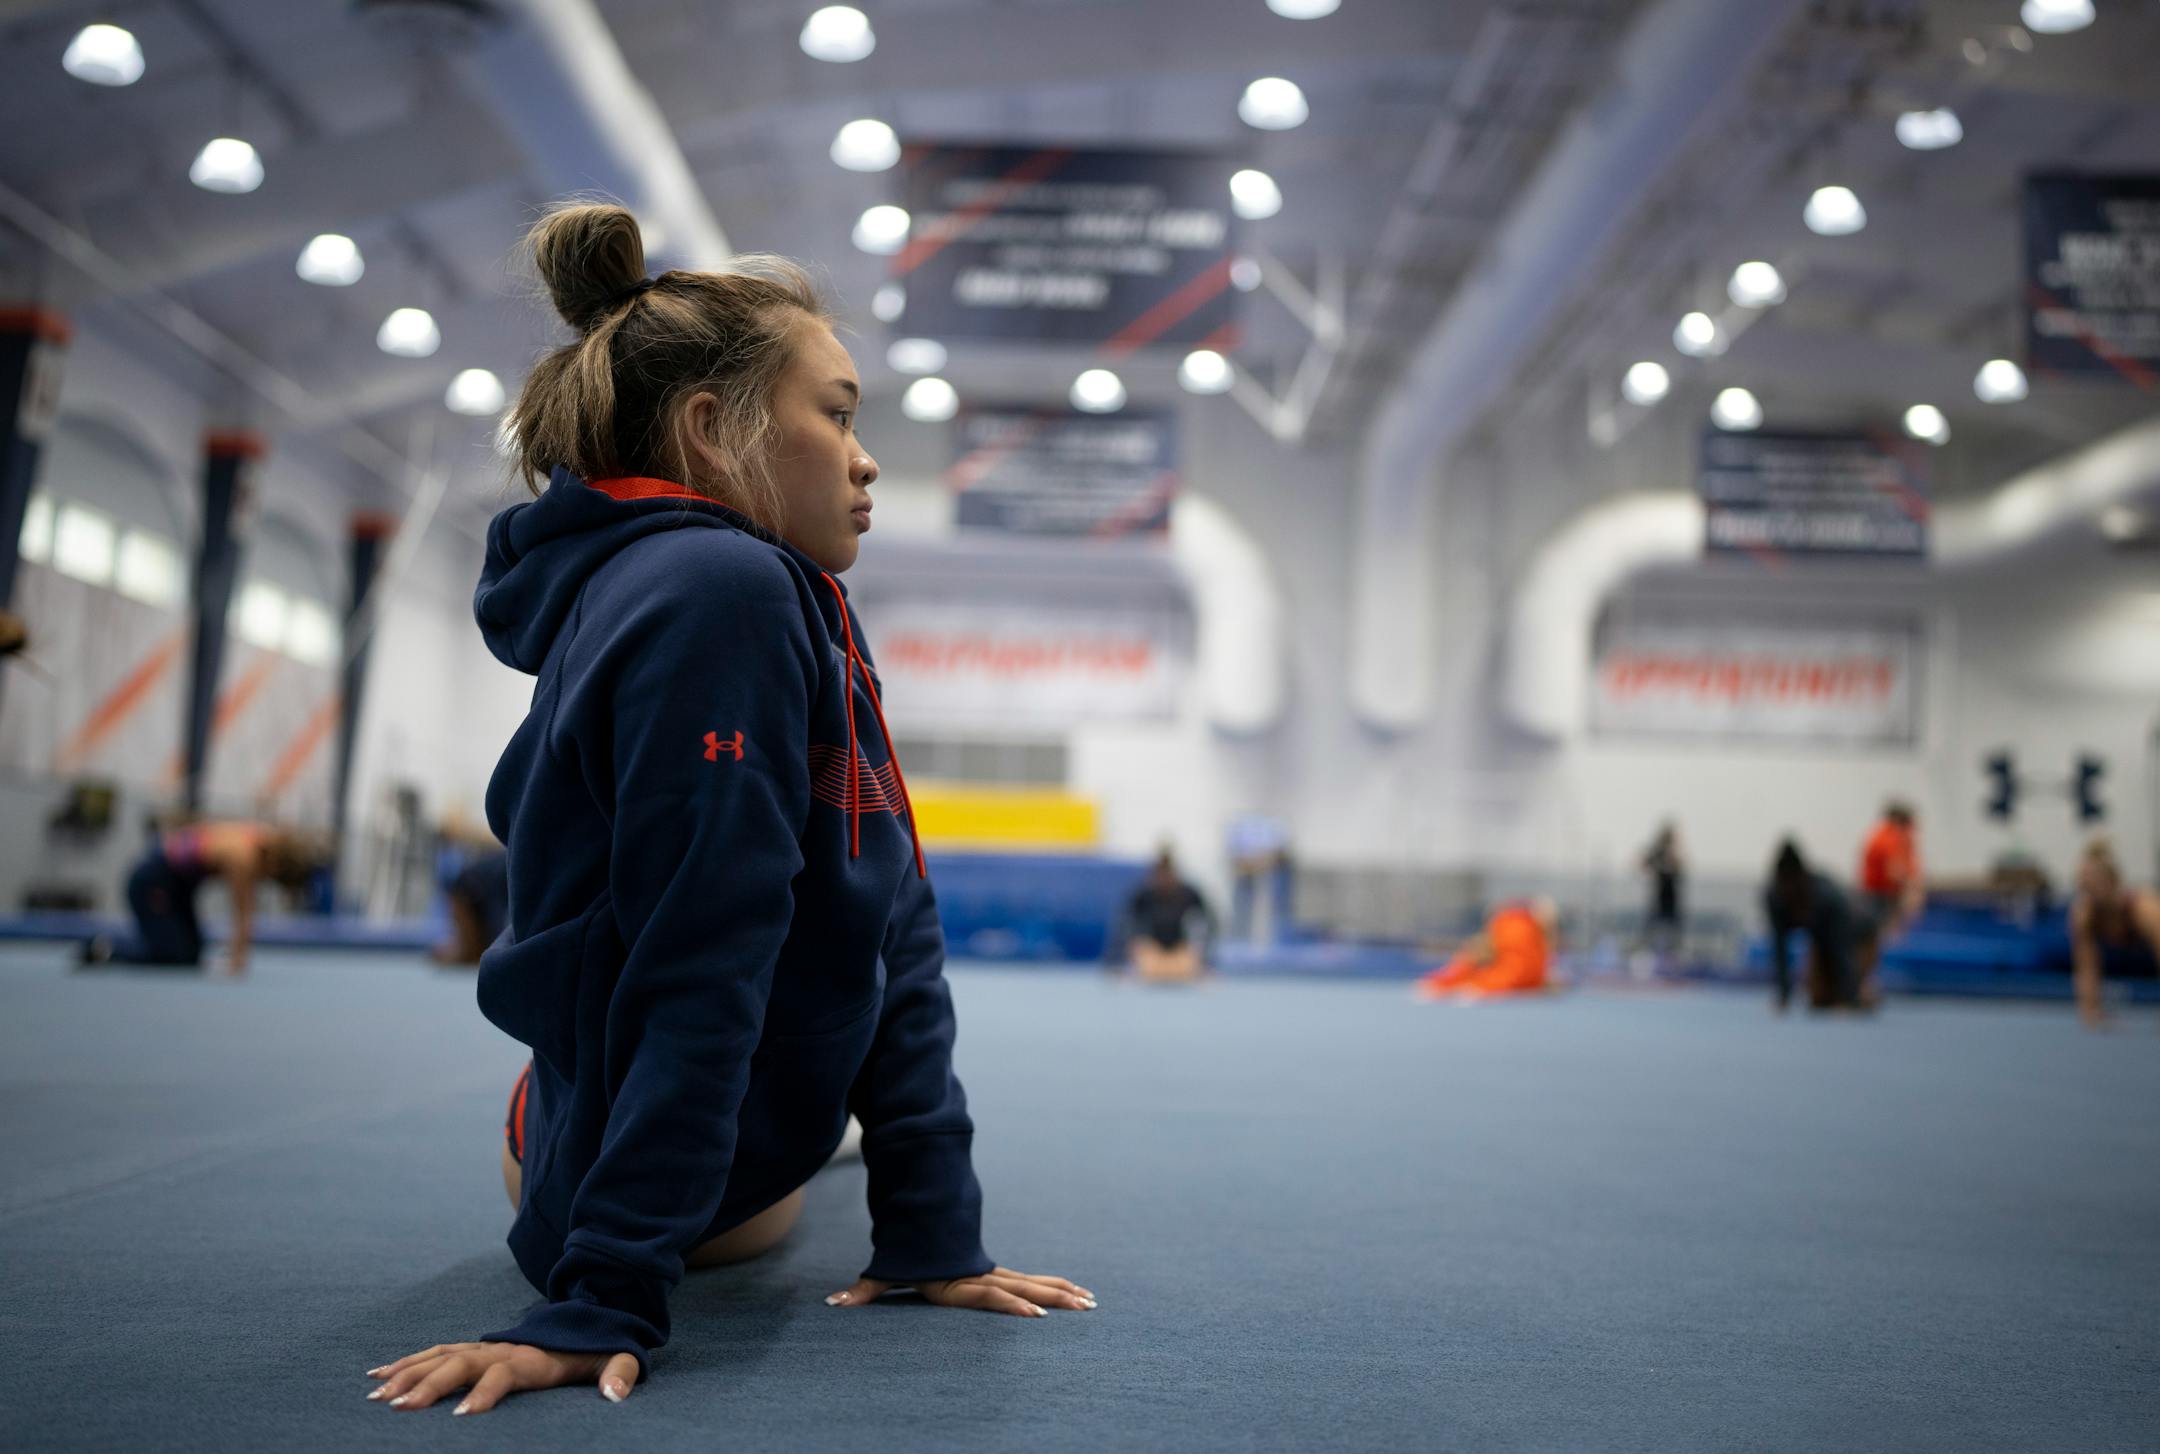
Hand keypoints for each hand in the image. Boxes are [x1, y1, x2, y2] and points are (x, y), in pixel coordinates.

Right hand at [365, 1341, 639, 1414]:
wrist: (589, 1320)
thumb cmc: (601, 1349)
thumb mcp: (621, 1358)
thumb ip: (621, 1374)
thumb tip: (616, 1395)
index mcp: (534, 1357)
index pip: (504, 1373)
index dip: (487, 1392)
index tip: (465, 1416)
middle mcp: (502, 1348)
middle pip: (460, 1362)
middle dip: (429, 1384)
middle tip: (399, 1408)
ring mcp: (485, 1346)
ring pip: (439, 1356)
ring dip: (407, 1373)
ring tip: (376, 1396)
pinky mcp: (474, 1348)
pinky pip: (434, 1352)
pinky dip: (405, 1362)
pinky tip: (377, 1375)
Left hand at [824, 1266, 1095, 1317]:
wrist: (920, 1214)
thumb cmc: (904, 1250)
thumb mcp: (887, 1269)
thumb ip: (865, 1289)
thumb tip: (834, 1304)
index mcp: (956, 1281)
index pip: (988, 1294)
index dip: (1011, 1304)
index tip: (1036, 1313)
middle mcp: (979, 1275)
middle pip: (1021, 1287)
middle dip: (1052, 1298)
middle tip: (1082, 1307)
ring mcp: (991, 1272)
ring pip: (1032, 1281)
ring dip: (1061, 1291)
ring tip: (1091, 1302)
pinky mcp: (995, 1273)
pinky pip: (1029, 1279)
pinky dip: (1053, 1285)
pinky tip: (1078, 1293)